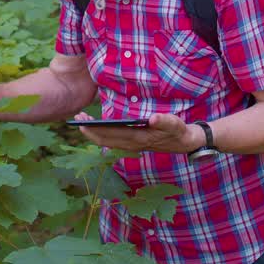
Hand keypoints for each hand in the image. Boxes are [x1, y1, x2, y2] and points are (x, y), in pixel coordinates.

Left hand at [76, 112, 204, 154]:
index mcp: (138, 139)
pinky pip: (114, 139)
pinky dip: (103, 133)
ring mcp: (133, 145)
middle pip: (106, 140)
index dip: (95, 131)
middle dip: (90, 131)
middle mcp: (132, 144)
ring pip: (108, 141)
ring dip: (95, 132)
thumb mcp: (175, 125)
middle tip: (76, 118)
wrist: (187, 143)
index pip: (111, 136)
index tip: (82, 124)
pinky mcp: (135, 142)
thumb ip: (165, 121)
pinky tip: (98, 125)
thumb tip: (153, 117)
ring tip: (83, 120)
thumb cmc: (180, 132)